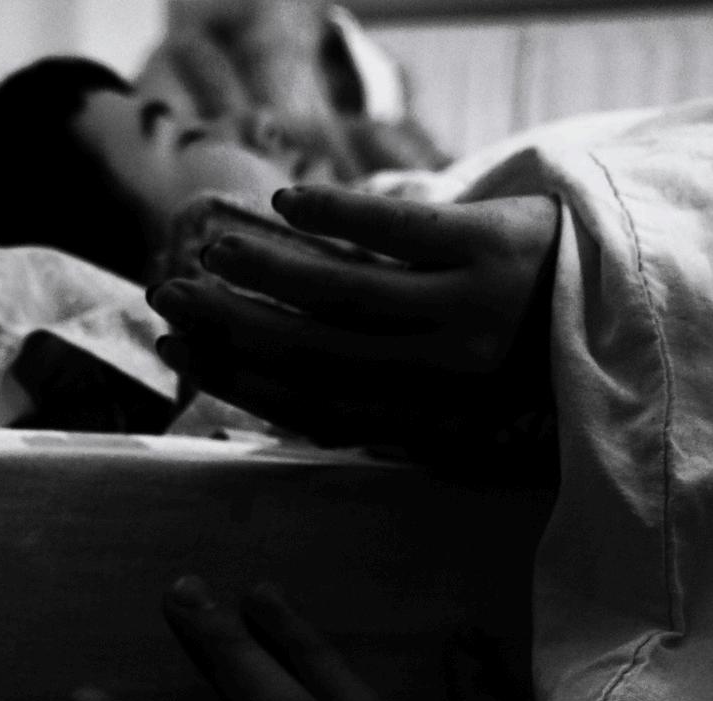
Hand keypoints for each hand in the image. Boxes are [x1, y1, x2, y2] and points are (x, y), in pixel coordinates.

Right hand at [148, 186, 559, 457]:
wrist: (609, 294)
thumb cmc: (508, 347)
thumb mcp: (441, 391)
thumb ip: (369, 396)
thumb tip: (278, 395)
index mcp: (426, 417)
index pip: (311, 403)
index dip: (239, 381)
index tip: (181, 354)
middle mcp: (443, 375)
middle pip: (316, 352)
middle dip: (235, 326)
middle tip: (172, 299)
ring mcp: (470, 309)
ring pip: (347, 292)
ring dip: (269, 269)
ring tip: (211, 247)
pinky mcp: (492, 248)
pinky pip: (398, 232)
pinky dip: (337, 215)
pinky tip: (285, 201)